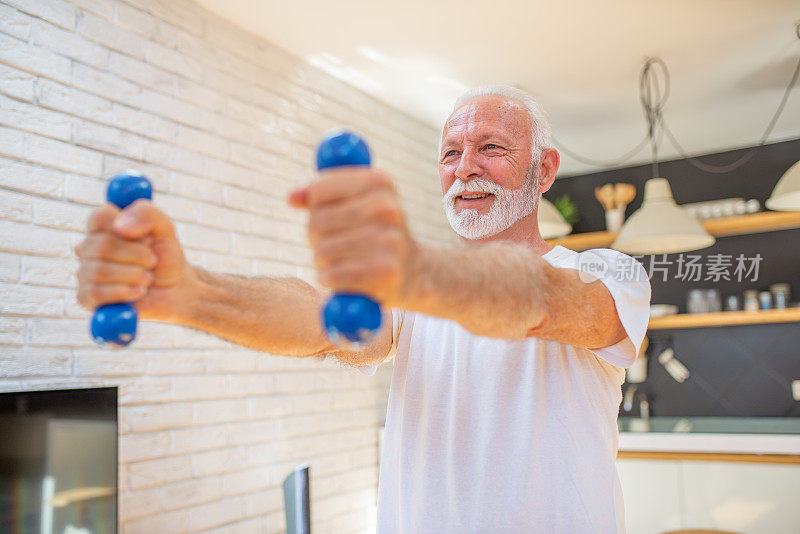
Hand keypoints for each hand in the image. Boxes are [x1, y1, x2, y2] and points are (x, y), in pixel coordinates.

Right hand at [75, 200, 194, 320]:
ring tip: (147, 278)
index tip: (146, 238)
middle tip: (152, 261)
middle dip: (138, 255)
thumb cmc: (164, 256)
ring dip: (135, 275)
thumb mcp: (164, 229)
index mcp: (104, 226)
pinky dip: (124, 293)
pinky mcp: (86, 297)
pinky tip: (138, 291)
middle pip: (103, 246)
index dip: (127, 228)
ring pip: (100, 271)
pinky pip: (96, 293)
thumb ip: (146, 214)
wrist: (174, 289)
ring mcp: (85, 272)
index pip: (99, 217)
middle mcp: (89, 247)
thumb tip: (120, 226)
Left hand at [289, 168, 416, 304]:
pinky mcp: (385, 273)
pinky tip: (346, 277)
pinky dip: (330, 280)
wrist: (411, 272)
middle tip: (334, 242)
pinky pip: (332, 275)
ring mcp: (389, 241)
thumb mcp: (352, 202)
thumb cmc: (371, 233)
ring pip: (323, 250)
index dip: (314, 207)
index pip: (319, 191)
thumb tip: (292, 197)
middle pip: (317, 222)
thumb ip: (319, 192)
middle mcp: (388, 208)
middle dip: (316, 237)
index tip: (325, 213)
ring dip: (323, 261)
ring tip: (343, 261)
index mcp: (380, 182)